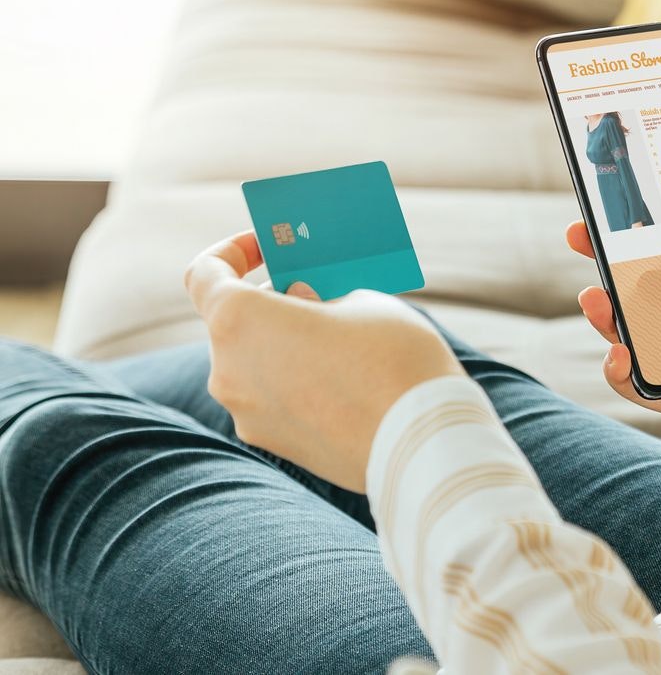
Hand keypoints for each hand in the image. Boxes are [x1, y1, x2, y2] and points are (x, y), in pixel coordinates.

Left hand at [185, 231, 463, 491]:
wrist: (423, 443)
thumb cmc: (393, 360)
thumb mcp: (363, 300)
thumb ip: (320, 295)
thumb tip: (303, 305)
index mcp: (238, 321)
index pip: (205, 274)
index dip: (233, 252)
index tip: (269, 248)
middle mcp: (227, 369)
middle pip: (234, 322)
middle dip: (272, 302)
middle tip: (320, 292)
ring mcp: (246, 413)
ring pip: (256, 363)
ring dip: (285, 344)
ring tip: (339, 337)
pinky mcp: (273, 445)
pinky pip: (274, 398)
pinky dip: (297, 381)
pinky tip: (345, 378)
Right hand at [567, 222, 660, 489]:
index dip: (653, 225)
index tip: (619, 207)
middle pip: (650, 282)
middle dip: (612, 262)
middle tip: (582, 241)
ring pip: (637, 330)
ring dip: (608, 313)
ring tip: (595, 300)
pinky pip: (642, 384)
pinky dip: (621, 370)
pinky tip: (620, 355)